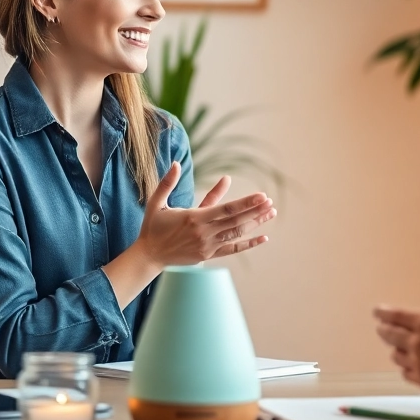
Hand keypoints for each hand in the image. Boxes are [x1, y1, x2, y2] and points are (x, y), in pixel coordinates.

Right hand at [132, 163, 276, 267]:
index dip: (245, 203)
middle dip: (255, 211)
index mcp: (193, 218)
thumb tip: (176, 163)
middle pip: (235, 221)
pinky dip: (249, 244)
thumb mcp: (156, 202)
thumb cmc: (153, 227)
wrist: (149, 256)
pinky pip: (233, 249)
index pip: (225, 209)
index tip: (261, 196)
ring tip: (271, 213)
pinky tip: (264, 238)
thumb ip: (167, 183)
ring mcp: (207, 246)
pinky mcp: (209, 255)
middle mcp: (203, 233)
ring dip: (255, 223)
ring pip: (236, 234)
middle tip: (270, 202)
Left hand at [373, 265, 419, 391]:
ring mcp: (419, 363)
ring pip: (396, 356)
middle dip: (384, 330)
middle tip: (382, 328)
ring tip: (397, 347)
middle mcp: (417, 343)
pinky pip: (405, 374)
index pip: (395, 316)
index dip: (383, 313)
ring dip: (395, 349)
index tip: (377, 312)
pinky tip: (409, 366)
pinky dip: (405, 368)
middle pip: (390, 336)